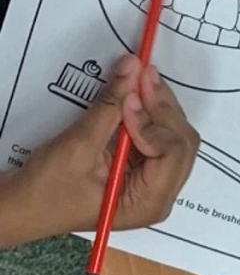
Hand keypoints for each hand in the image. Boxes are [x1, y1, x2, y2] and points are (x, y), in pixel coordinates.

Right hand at [0, 56, 198, 246]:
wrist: (23, 207)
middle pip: (181, 140)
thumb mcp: (78, 147)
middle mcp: (161, 194)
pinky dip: (151, 112)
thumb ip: (110, 107)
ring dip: (158, 105)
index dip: (152, 122)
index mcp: (149, 202)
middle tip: (140, 75)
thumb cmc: (46, 190)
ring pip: (174, 133)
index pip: (173, 152)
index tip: (128, 100)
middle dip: (160, 106)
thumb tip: (134, 67)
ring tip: (139, 78)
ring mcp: (156, 181)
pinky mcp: (145, 167)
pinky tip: (138, 93)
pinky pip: (161, 134)